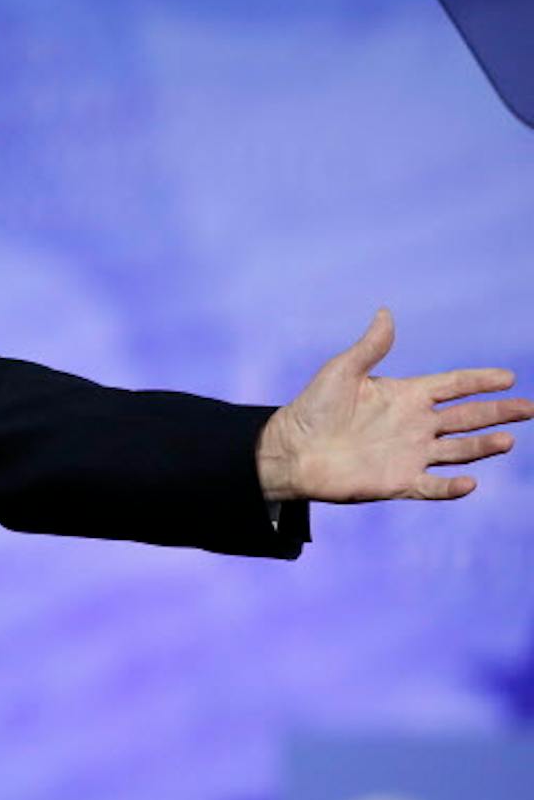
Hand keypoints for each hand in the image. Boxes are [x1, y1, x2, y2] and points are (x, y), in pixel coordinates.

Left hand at [256, 308, 529, 502]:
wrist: (290, 450)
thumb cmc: (313, 408)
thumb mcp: (342, 371)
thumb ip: (370, 347)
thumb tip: (385, 312)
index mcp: (406, 395)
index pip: (453, 385)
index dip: (480, 381)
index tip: (508, 377)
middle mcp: (415, 424)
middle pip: (467, 417)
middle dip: (498, 412)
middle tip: (528, 408)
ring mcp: (410, 454)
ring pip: (458, 450)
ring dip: (483, 446)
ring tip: (508, 439)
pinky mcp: (398, 482)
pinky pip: (432, 486)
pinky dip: (451, 487)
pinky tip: (469, 482)